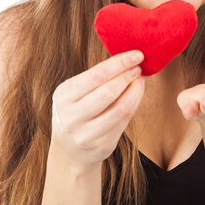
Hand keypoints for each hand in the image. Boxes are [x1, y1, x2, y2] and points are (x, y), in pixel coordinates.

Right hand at [50, 50, 145, 167]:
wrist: (70, 149)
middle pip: (108, 92)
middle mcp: (72, 117)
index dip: (119, 64)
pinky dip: (134, 105)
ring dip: (135, 91)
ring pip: (120, 109)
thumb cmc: (77, 111)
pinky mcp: (102, 145)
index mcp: (64, 96)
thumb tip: (129, 61)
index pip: (96, 75)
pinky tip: (136, 95)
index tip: (137, 54)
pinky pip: (124, 122)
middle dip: (127, 76)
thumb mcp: (76, 93)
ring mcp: (87, 134)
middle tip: (139, 67)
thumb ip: (98, 79)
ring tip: (140, 80)